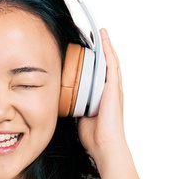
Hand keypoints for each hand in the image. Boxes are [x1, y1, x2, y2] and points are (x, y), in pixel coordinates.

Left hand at [78, 29, 128, 166]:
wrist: (105, 144)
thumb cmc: (95, 137)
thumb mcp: (81, 119)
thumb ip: (76, 109)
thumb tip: (65, 104)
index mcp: (104, 98)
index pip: (101, 76)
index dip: (98, 64)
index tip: (92, 54)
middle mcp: (111, 91)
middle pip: (108, 66)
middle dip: (104, 51)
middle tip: (99, 37)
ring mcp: (114, 89)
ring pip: (111, 62)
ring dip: (107, 47)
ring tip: (103, 33)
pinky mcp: (114, 88)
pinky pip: (112, 65)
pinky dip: (109, 51)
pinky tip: (105, 41)